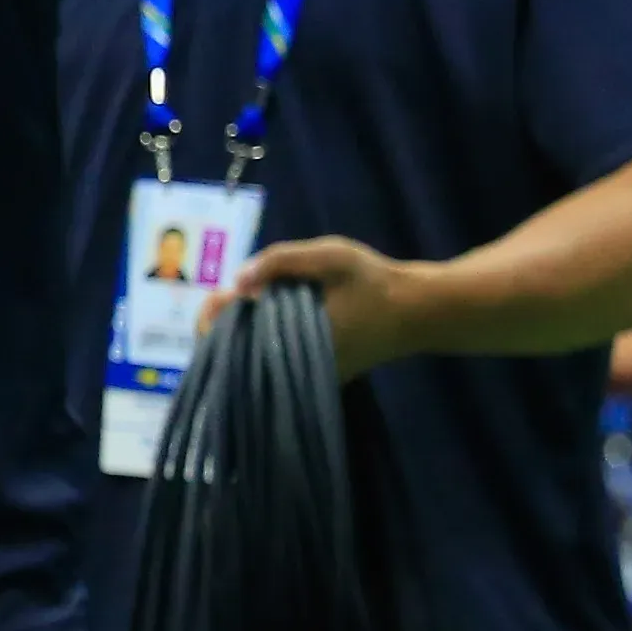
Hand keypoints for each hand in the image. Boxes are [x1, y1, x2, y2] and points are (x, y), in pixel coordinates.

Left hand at [203, 234, 431, 382]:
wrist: (418, 312)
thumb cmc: (374, 282)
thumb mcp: (331, 255)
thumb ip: (283, 260)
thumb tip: (238, 279)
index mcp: (293, 341)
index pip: (230, 340)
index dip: (214, 316)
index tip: (219, 294)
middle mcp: (297, 367)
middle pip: (235, 355)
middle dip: (223, 325)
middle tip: (231, 297)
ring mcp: (307, 375)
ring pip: (254, 360)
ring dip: (242, 333)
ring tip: (247, 305)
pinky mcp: (317, 374)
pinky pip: (274, 363)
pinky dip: (262, 342)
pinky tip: (264, 319)